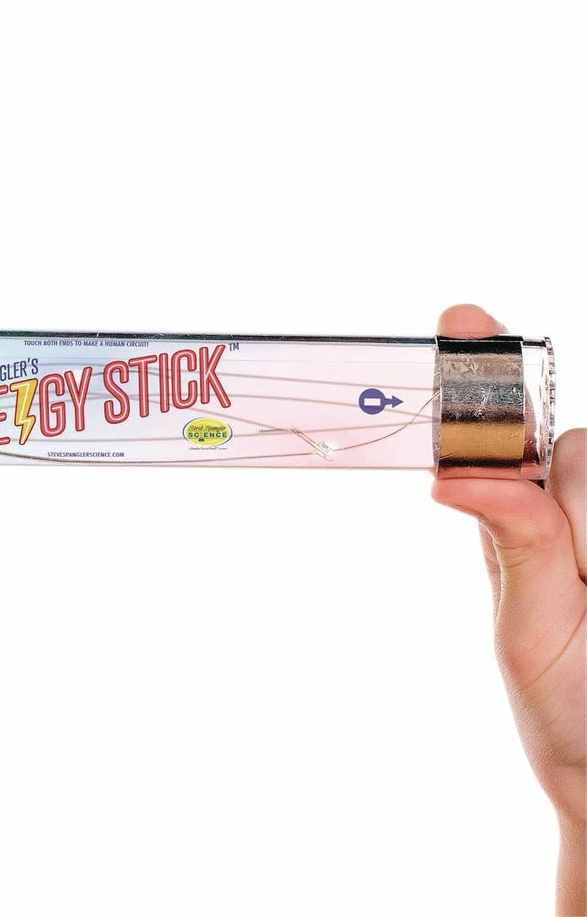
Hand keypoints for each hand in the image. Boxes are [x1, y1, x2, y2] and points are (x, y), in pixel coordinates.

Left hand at [432, 305, 584, 915]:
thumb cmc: (570, 712)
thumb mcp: (533, 632)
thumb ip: (519, 546)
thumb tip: (456, 477)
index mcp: (524, 524)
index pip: (504, 429)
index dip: (484, 371)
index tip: (463, 316)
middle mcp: (573, 514)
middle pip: (577, 448)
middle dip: (575, 498)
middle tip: (584, 578)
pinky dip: (585, 525)